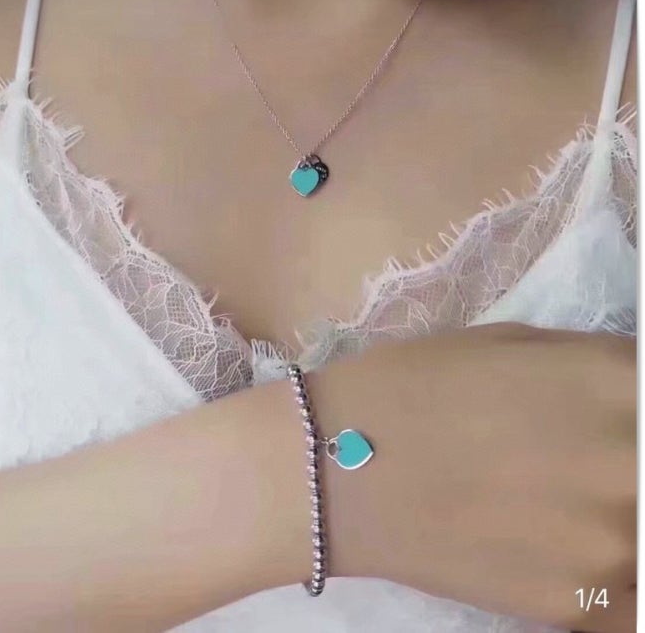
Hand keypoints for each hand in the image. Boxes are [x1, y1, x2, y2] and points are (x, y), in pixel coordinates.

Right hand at [310, 324, 634, 631]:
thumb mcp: (506, 343)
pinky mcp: (576, 604)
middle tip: (563, 461)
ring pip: (641, 535)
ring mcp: (609, 544)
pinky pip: (622, 593)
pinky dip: (598, 571)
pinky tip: (549, 546)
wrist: (333, 467)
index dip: (634, 413)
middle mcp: (629, 462)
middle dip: (620, 462)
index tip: (614, 421)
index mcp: (614, 382)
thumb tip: (635, 386)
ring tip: (549, 500)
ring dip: (614, 516)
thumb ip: (592, 362)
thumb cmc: (412, 384)